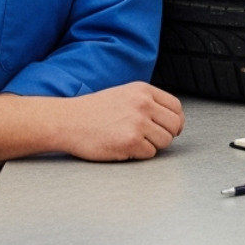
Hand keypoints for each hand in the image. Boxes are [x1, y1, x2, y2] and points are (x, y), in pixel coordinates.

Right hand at [55, 81, 184, 160]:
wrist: (68, 121)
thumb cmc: (92, 111)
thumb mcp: (124, 94)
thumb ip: (147, 102)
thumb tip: (171, 119)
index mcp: (143, 90)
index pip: (176, 107)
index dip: (176, 120)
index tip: (172, 128)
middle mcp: (143, 104)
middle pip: (174, 125)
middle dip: (167, 135)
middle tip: (153, 139)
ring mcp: (138, 123)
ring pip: (165, 141)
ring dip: (153, 146)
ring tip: (134, 142)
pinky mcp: (130, 142)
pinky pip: (150, 154)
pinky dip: (139, 154)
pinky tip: (124, 147)